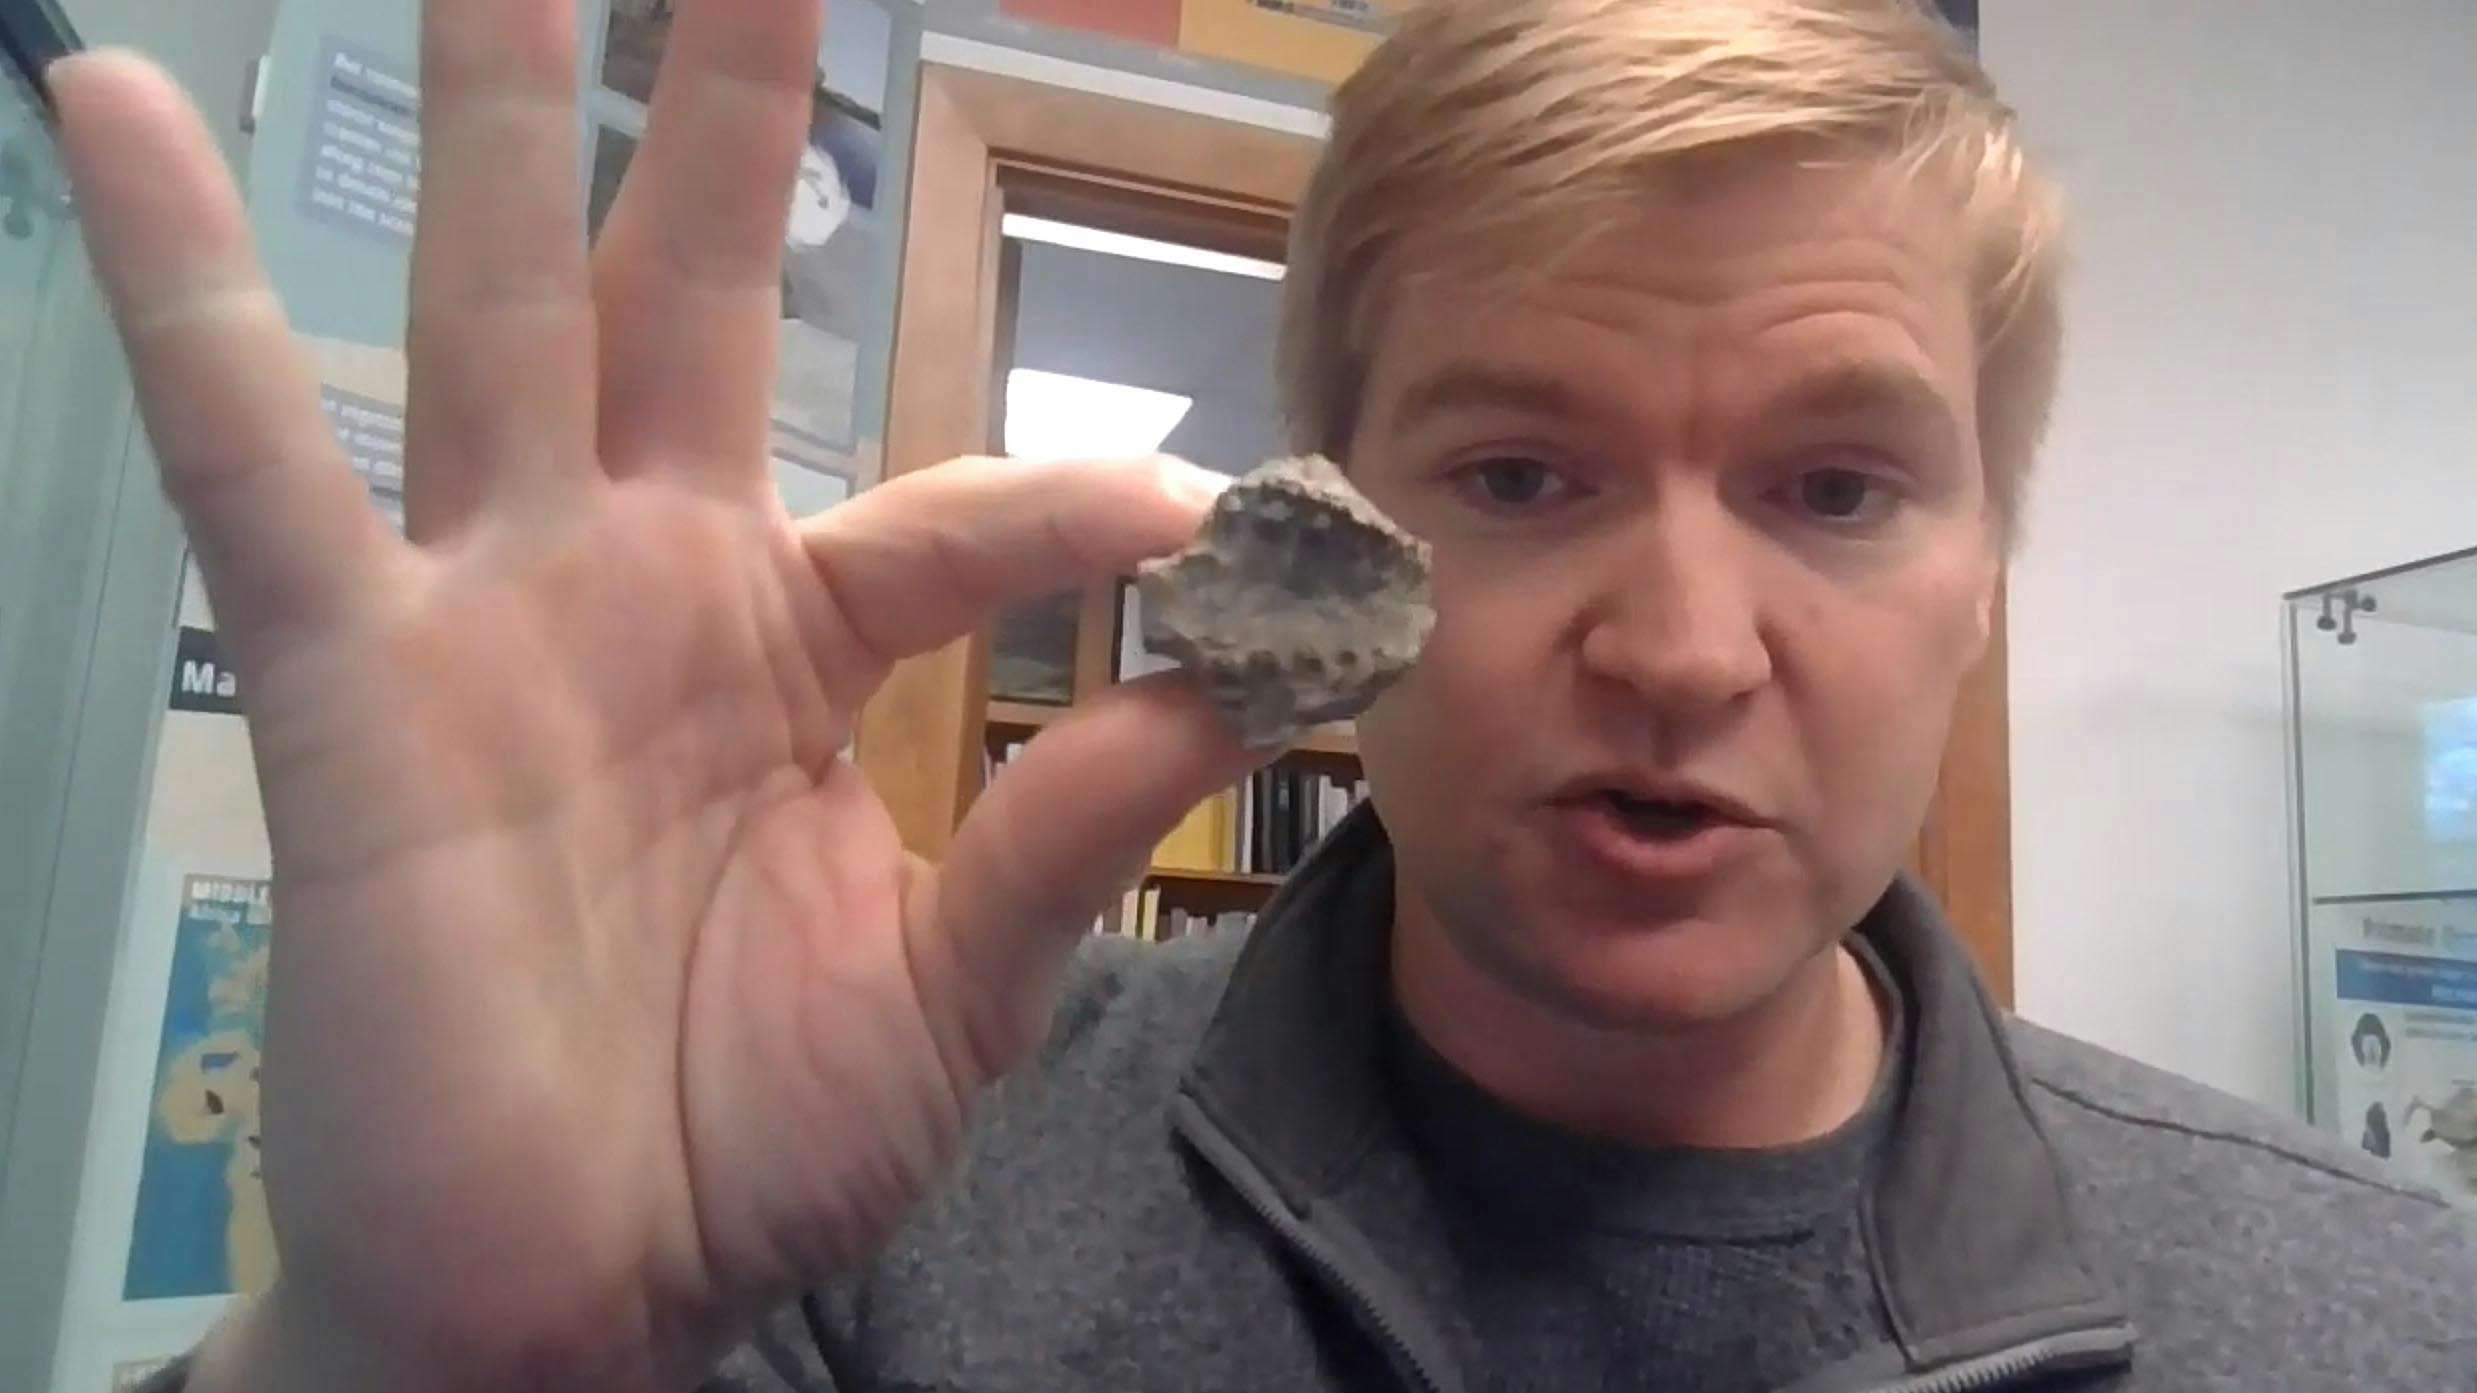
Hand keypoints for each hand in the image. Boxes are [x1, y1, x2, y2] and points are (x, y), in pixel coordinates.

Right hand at [52, 4, 1259, 1389]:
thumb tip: (1224, 682)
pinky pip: (253, 458)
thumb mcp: (954, 991)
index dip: (1069, 510)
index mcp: (794, 648)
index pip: (952, 514)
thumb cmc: (747, 1146)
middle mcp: (640, 583)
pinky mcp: (348, 678)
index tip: (1209, 517)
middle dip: (727, 119)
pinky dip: (185, 289)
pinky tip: (111, 101)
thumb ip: (1068, 827)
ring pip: (496, 311)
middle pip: (694, 295)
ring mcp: (487, 607)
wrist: (573, 1297)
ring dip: (501, 117)